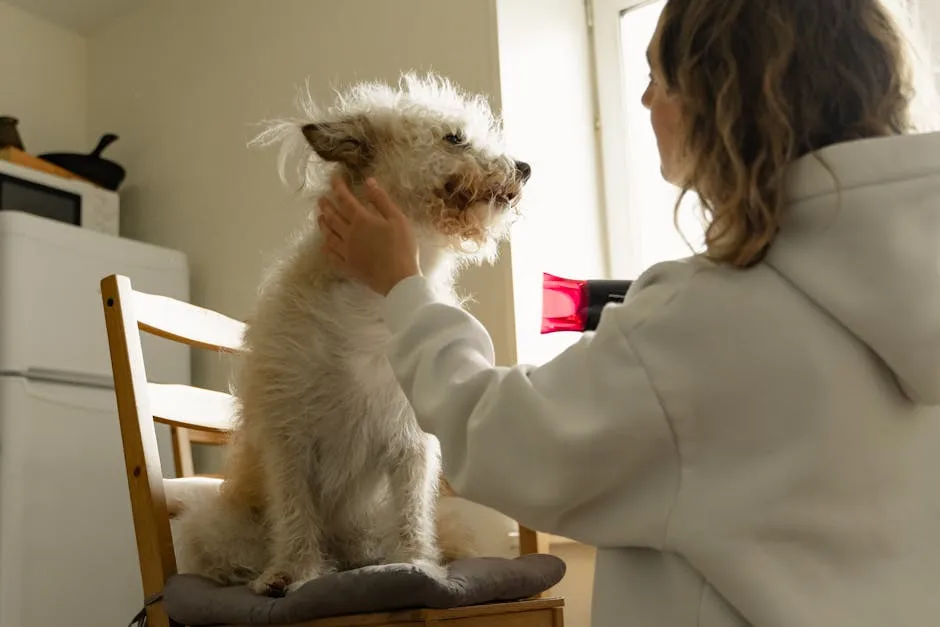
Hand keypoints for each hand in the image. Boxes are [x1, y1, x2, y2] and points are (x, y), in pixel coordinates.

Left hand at [318, 176, 420, 295]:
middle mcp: (349, 234)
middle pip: (333, 217)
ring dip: (323, 224)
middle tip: (321, 198)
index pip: (344, 199)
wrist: (398, 279)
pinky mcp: (348, 266)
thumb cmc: (401, 247)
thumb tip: (368, 181)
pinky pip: (331, 256)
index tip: (334, 178)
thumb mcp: (397, 219)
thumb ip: (381, 200)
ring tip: (320, 217)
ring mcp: (346, 252)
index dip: (337, 187)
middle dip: (326, 205)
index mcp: (361, 220)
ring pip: (329, 235)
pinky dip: (326, 248)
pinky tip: (324, 245)